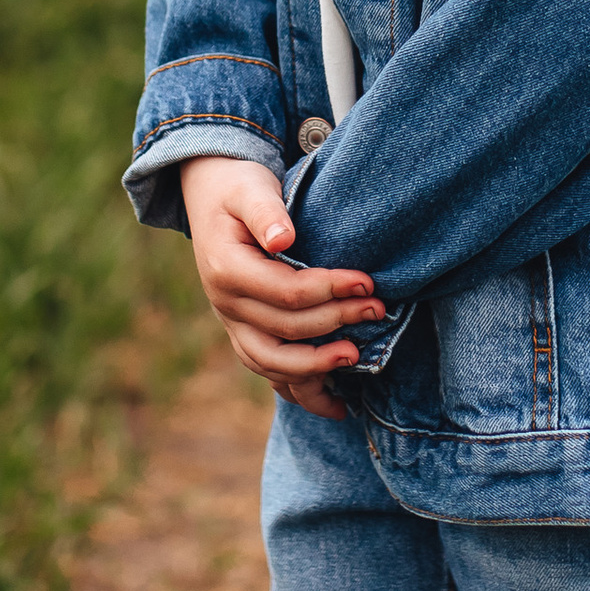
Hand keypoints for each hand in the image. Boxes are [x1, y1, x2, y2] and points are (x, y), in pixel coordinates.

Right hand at [178, 158, 385, 420]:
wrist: (211, 196)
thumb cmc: (238, 187)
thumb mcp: (249, 187)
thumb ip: (266, 211)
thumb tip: (283, 239)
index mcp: (227, 269)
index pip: (285, 292)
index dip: (329, 290)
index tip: (367, 282)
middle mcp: (225, 304)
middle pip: (286, 329)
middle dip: (336, 321)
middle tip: (378, 310)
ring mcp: (233, 323)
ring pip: (272, 364)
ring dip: (317, 368)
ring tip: (356, 359)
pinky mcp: (245, 332)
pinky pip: (270, 372)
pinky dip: (301, 390)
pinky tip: (336, 403)